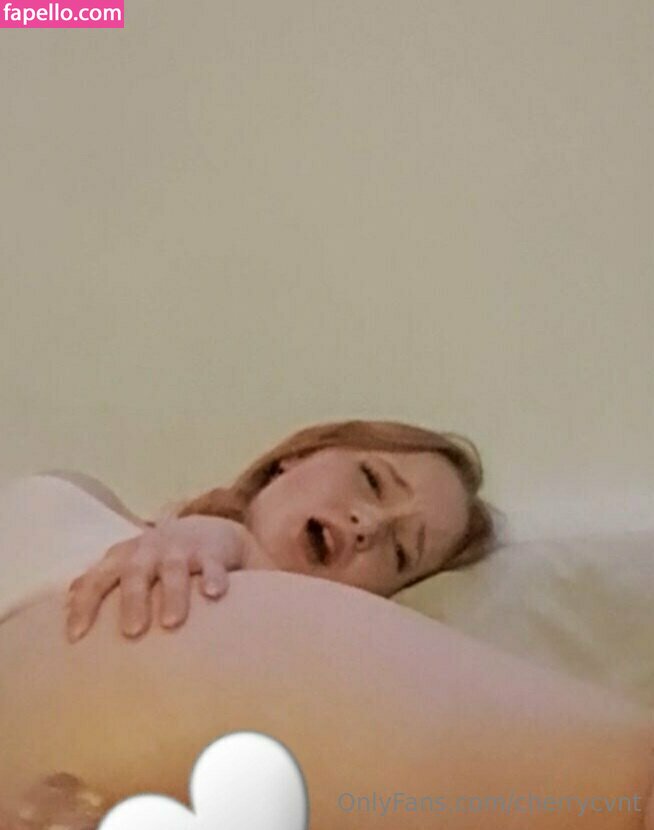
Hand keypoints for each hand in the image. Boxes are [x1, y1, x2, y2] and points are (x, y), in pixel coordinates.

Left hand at [66, 515, 261, 641]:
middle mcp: (149, 550)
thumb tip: (65, 602)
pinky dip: (212, 577)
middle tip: (132, 633)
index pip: (98, 579)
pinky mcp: (211, 551)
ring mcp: (181, 549)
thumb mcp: (127, 563)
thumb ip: (100, 580)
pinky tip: (213, 594)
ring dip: (172, 595)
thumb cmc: (159, 558)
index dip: (85, 605)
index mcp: (124, 557)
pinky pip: (212, 564)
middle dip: (133, 601)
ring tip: (171, 623)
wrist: (209, 530)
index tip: (76, 636)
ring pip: (174, 570)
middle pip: (135, 573)